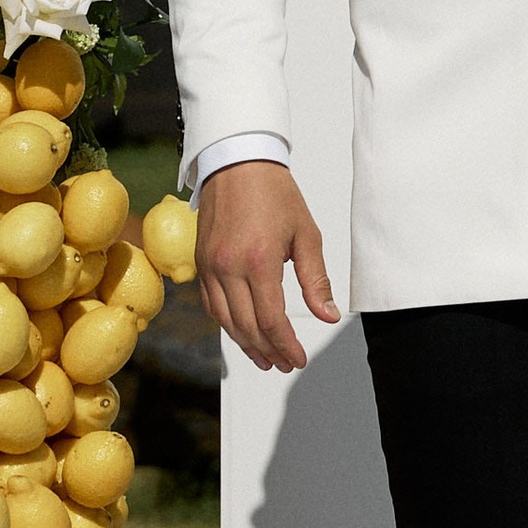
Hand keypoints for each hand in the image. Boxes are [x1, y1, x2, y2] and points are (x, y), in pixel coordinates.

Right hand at [198, 159, 339, 374]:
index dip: (286, 346)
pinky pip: (211, 305)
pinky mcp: (201, 263)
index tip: (298, 359)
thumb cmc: (275, 194)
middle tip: (285, 363)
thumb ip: (316, 280)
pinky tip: (242, 332)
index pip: (271, 319)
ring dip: (245, 344)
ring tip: (265, 358)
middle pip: (247, 326)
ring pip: (225, 320)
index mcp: (258, 261)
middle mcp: (228, 267)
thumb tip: (327, 315)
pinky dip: (228, 324)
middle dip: (268, 351)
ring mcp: (210, 266)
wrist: (238, 163)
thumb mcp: (306, 235)